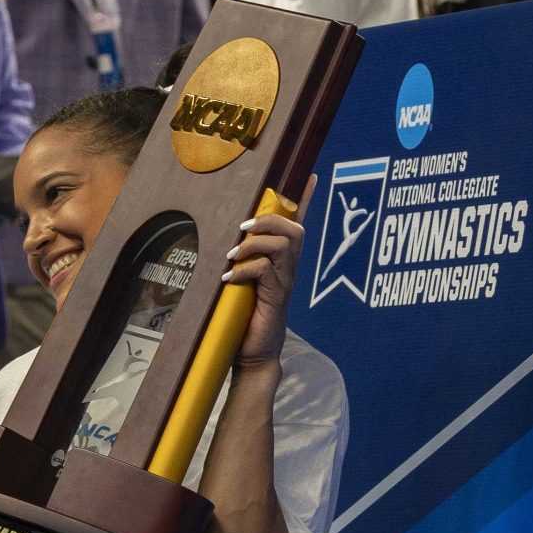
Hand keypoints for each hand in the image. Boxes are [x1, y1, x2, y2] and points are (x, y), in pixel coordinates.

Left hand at [225, 207, 304, 366]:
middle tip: (241, 230)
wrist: (252, 355)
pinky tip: (228, 280)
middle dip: (267, 220)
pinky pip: (266, 270)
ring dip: (255, 243)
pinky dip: (244, 269)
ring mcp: (285, 283)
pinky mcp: (276, 297)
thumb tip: (222, 243)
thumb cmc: (245, 320)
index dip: (304, 201)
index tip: (309, 176)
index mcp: (281, 262)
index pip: (296, 226)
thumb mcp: (241, 284)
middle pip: (294, 229)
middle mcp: (288, 270)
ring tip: (232, 256)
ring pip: (283, 245)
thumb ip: (239, 264)